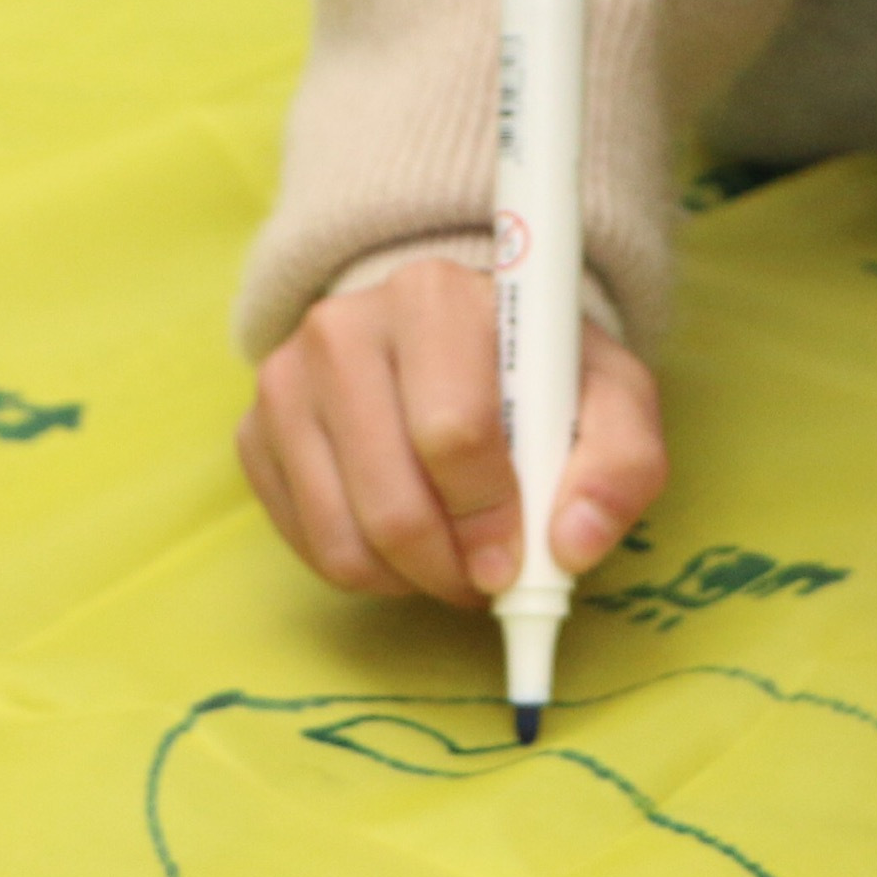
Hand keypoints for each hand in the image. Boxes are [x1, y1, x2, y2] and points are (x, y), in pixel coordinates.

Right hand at [237, 255, 669, 607]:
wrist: (449, 337)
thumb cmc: (534, 372)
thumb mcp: (609, 397)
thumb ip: (622, 465)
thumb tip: (572, 545)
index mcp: (435, 297)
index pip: (452, 433)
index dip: (490, 516)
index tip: (517, 557)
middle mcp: (343, 326)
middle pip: (391, 501)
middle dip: (450, 566)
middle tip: (486, 578)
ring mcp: (286, 381)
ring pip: (343, 538)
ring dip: (409, 579)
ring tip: (452, 559)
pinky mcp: (254, 433)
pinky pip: (306, 545)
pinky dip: (364, 570)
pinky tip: (402, 541)